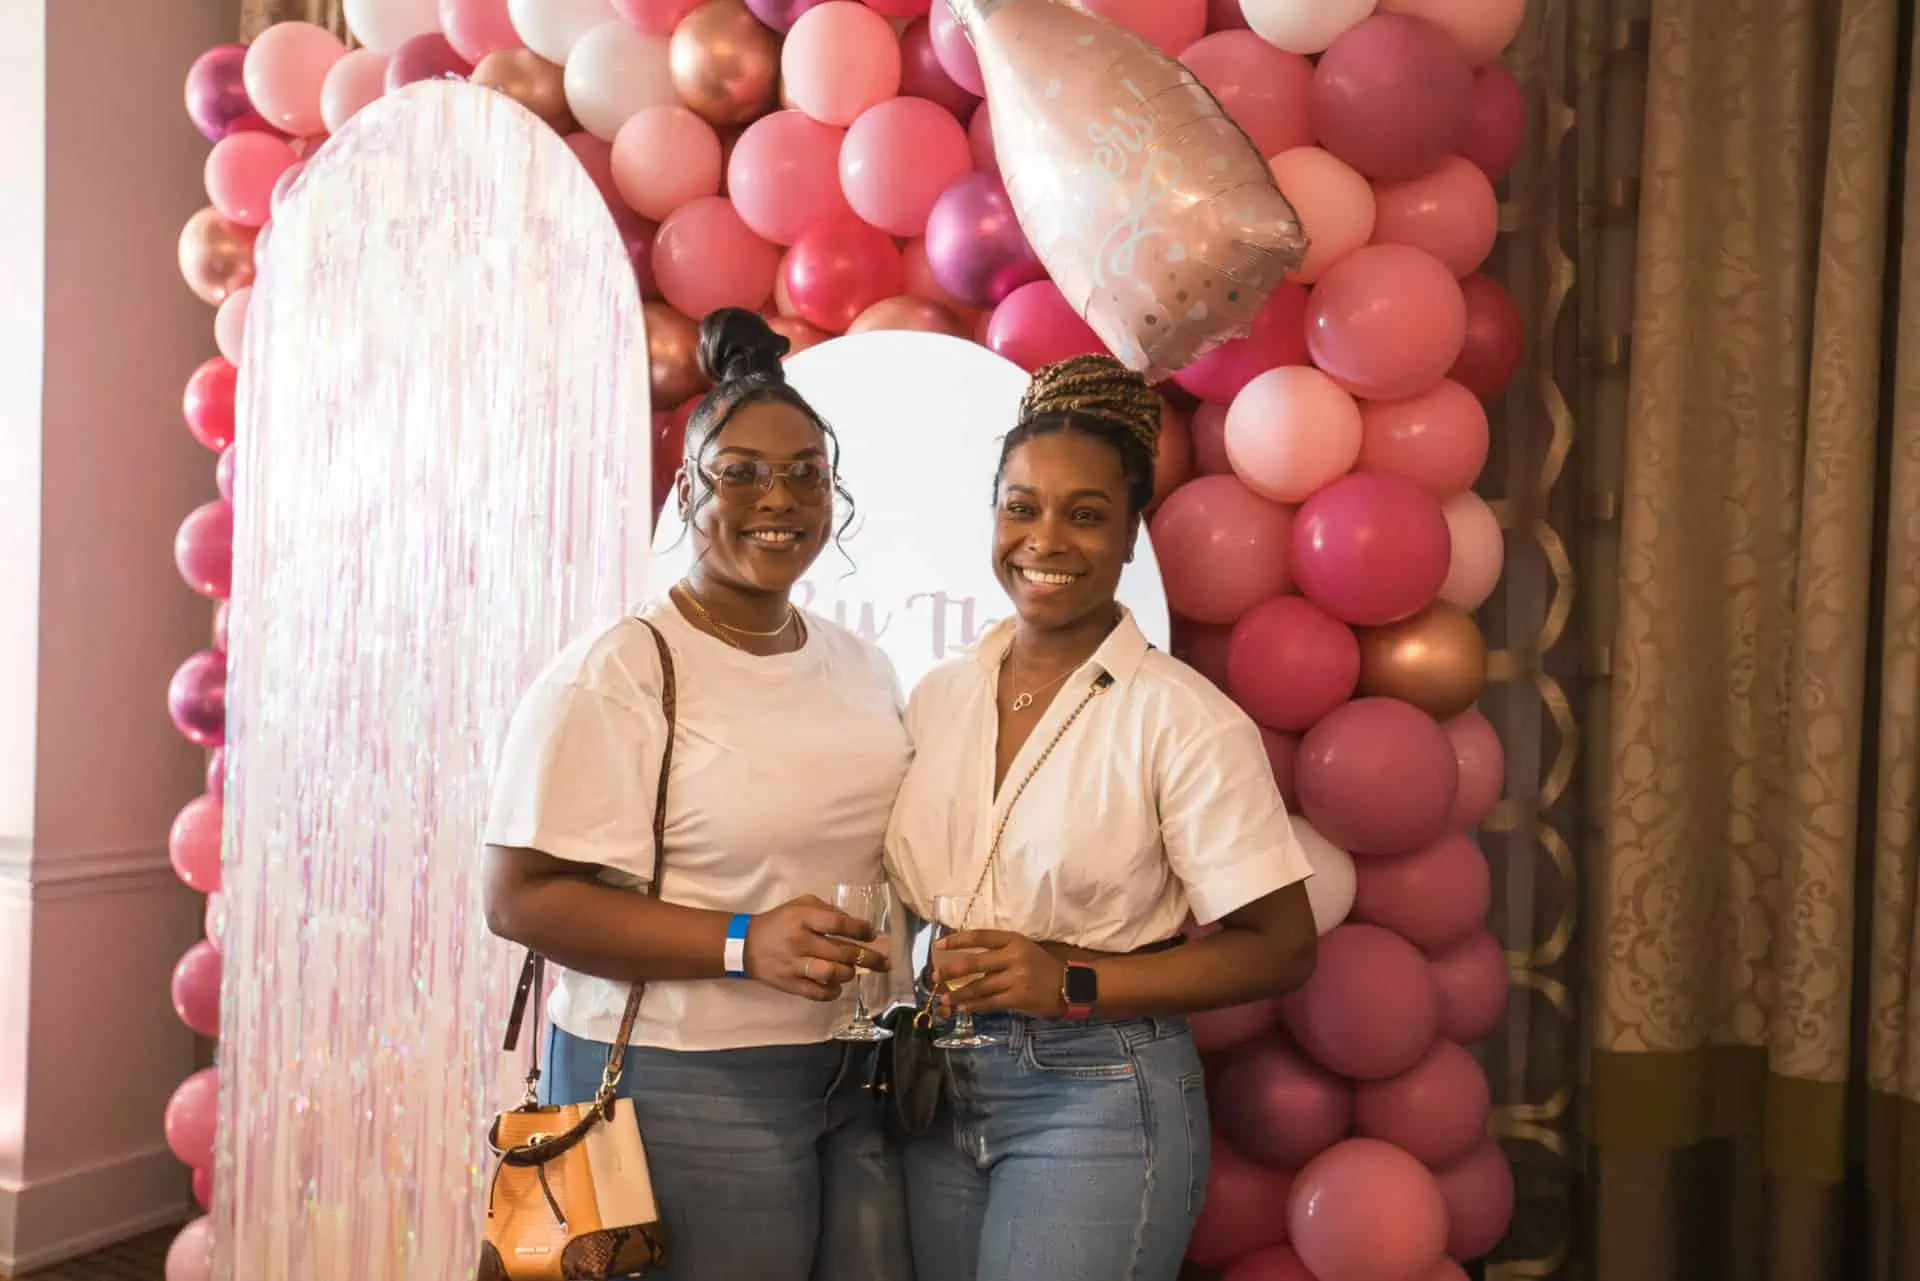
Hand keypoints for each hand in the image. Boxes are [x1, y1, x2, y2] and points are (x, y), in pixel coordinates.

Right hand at [744, 895, 890, 1002]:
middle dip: (868, 958)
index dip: (860, 930)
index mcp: (802, 918)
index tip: (873, 934)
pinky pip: (817, 993)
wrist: (746, 945)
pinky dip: (832, 992)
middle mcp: (800, 941)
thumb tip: (855, 923)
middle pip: (841, 952)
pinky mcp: (790, 984)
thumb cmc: (779, 922)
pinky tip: (838, 986)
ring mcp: (794, 965)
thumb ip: (827, 910)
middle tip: (884, 962)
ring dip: (849, 974)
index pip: (838, 924)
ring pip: (831, 974)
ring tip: (854, 972)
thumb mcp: (800, 905)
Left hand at [931, 930, 1065, 1017]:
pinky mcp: (1018, 998)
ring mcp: (1016, 978)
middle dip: (951, 971)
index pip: (979, 937)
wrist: (1068, 984)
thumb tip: (964, 960)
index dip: (957, 940)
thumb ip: (998, 952)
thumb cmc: (1040, 965)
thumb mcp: (1022, 949)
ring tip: (944, 999)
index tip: (938, 945)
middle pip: (974, 962)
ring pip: (979, 986)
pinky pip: (990, 1003)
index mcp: (1013, 940)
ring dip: (959, 994)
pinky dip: (975, 1005)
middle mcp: (1013, 957)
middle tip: (934, 976)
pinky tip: (963, 1007)